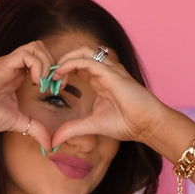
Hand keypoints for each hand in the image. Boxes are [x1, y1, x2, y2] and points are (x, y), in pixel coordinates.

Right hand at [0, 41, 56, 151]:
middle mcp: (14, 65)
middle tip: (55, 85)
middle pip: (41, 49)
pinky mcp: (3, 65)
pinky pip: (26, 54)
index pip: (42, 60)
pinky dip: (37, 66)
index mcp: (18, 75)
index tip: (58, 89)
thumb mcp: (18, 123)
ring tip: (44, 84)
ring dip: (46, 64)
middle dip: (54, 65)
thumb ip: (34, 129)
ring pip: (36, 47)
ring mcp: (8, 63)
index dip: (54, 72)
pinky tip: (36, 83)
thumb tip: (49, 144)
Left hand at [45, 44, 166, 148]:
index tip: (52, 86)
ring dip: (65, 59)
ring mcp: (108, 69)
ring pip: (83, 52)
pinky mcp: (111, 72)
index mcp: (100, 80)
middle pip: (79, 54)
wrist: (145, 124)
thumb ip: (72, 129)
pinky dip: (71, 63)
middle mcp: (104, 71)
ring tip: (54, 74)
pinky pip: (87, 61)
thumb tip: (54, 141)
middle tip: (49, 78)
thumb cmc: (126, 123)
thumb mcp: (91, 125)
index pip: (78, 66)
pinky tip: (60, 73)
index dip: (63, 72)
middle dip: (62, 62)